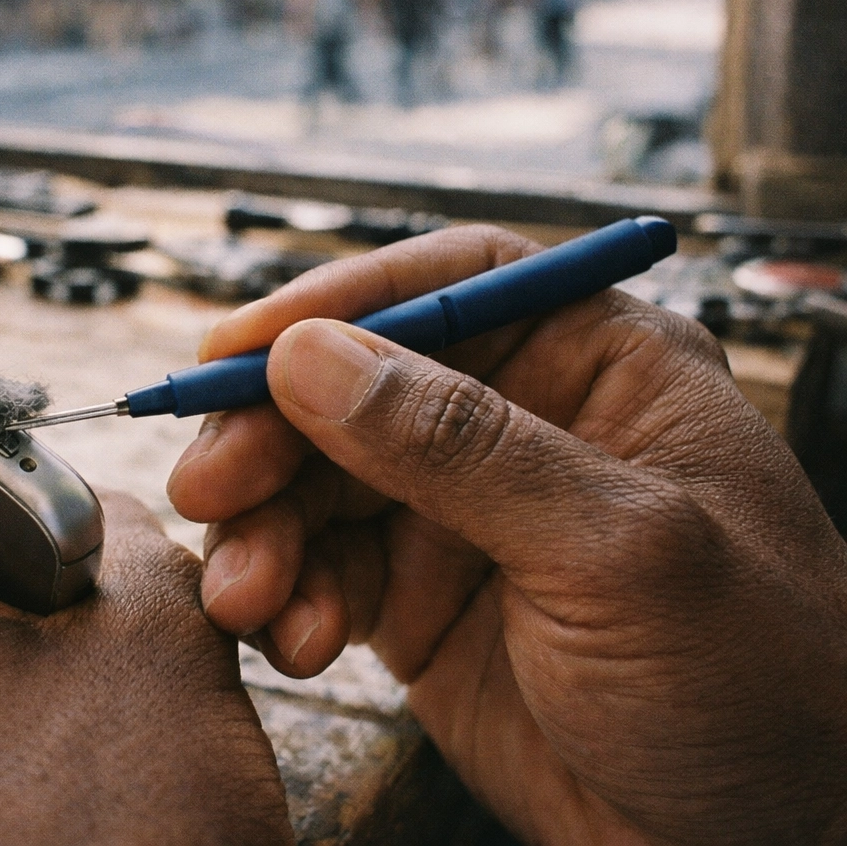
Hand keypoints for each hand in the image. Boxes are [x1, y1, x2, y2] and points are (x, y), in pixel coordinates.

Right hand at [167, 225, 846, 843]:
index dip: (340, 302)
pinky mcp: (416, 603)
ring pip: (319, 483)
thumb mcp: (616, 550)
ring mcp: (462, 516)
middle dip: (272, 437)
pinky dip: (288, 599)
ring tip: (245, 594)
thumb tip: (314, 358)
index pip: (454, 284)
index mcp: (599, 368)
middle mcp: (520, 427)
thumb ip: (459, 447)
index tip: (239, 348)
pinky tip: (292, 638)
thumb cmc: (756, 687)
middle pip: (357, 386)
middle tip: (213, 489)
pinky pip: (319, 572)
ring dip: (265, 533)